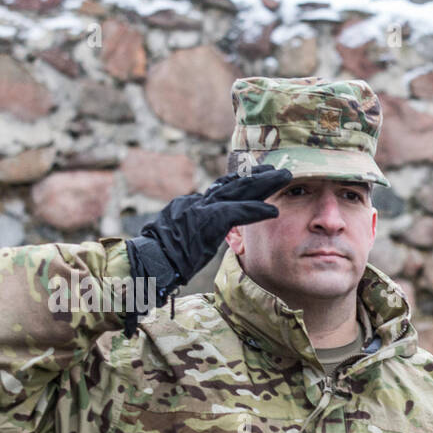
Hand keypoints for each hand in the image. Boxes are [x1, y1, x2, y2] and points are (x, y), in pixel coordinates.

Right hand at [122, 164, 291, 336]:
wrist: (147, 263)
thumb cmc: (159, 259)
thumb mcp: (178, 239)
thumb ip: (193, 229)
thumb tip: (202, 229)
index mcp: (190, 206)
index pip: (220, 191)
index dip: (241, 183)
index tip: (258, 176)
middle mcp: (196, 202)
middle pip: (232, 184)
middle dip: (257, 176)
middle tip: (279, 169)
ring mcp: (201, 209)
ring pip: (237, 191)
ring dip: (263, 184)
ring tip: (284, 177)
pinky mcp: (206, 221)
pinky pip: (236, 212)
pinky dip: (255, 210)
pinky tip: (272, 210)